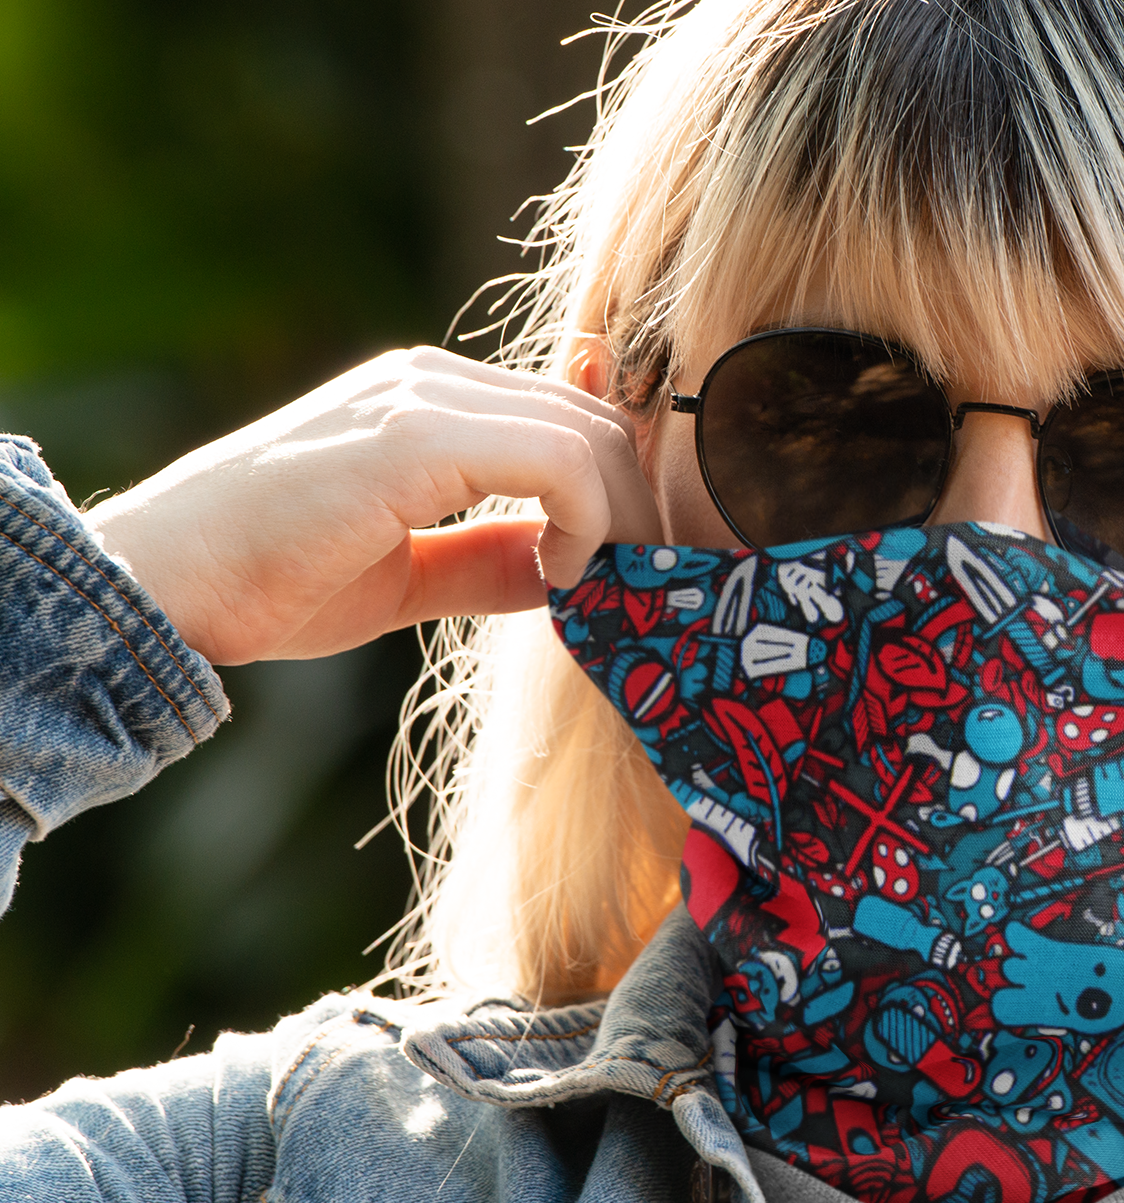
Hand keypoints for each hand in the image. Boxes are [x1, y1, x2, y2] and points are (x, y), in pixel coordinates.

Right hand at [86, 347, 660, 664]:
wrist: (165, 584)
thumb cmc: (269, 582)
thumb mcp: (409, 575)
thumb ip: (491, 559)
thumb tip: (570, 567)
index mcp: (429, 401)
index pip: (569, 420)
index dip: (617, 491)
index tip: (628, 566)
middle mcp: (432, 380)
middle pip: (594, 421)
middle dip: (636, 504)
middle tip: (644, 582)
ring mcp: (424, 397)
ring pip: (588, 435)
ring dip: (621, 518)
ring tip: (604, 585)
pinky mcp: (418, 434)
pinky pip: (558, 461)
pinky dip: (584, 519)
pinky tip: (561, 572)